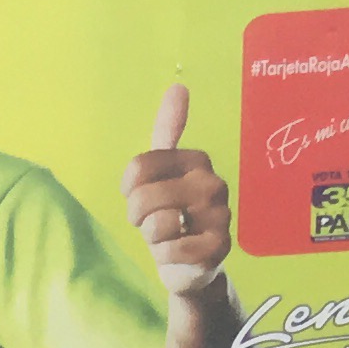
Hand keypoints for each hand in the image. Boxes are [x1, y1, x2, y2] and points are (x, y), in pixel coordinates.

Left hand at [124, 86, 232, 295]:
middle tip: (153, 221)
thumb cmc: (171, 213)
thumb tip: (179, 85)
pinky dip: (164, 256)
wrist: (190, 262)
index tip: (142, 196)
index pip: (137, 169)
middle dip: (137, 216)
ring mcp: (219, 213)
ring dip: (152, 237)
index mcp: (195, 160)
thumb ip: (167, 131)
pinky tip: (176, 252)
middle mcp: (212, 181)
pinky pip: (170, 249)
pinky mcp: (219, 245)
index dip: (129, 190)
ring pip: (156, 223)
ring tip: (168, 235)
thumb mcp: (162, 173)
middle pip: (142, 197)